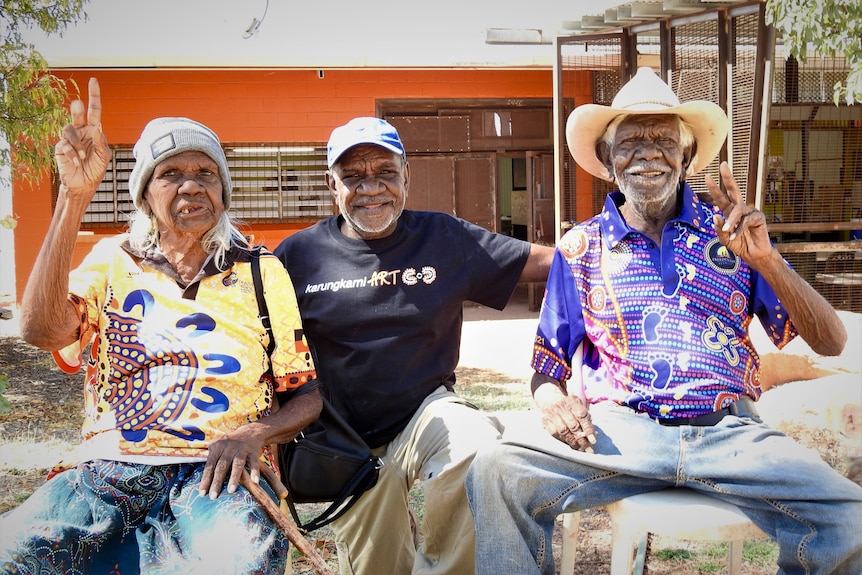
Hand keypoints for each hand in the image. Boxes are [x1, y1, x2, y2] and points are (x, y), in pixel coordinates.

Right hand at [54, 77, 110, 199]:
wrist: (83, 184)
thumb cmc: (96, 169)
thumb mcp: (104, 156)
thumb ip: (100, 142)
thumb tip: (96, 128)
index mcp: (94, 130)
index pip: (94, 110)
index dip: (94, 95)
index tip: (94, 80)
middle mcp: (81, 131)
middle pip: (77, 113)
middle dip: (76, 108)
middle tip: (77, 104)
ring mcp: (69, 138)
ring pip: (69, 129)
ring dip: (78, 144)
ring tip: (82, 157)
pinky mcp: (60, 147)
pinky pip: (65, 145)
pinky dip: (72, 154)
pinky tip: (77, 162)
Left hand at [199, 427, 265, 498]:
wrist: (249, 433)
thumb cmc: (230, 445)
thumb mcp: (218, 446)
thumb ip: (211, 459)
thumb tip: (202, 479)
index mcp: (218, 447)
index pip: (210, 465)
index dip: (206, 479)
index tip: (202, 493)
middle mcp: (229, 448)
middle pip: (222, 466)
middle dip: (217, 482)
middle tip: (213, 497)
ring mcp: (242, 449)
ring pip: (237, 464)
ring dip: (234, 478)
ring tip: (230, 491)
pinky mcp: (253, 452)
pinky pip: (254, 462)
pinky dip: (254, 471)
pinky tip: (255, 481)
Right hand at [541, 395, 595, 451]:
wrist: (550, 400)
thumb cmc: (570, 406)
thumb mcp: (579, 407)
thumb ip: (586, 419)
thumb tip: (593, 436)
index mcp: (573, 402)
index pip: (582, 416)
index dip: (588, 429)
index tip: (593, 441)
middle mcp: (562, 407)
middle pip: (573, 425)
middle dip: (582, 440)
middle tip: (588, 449)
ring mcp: (552, 414)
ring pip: (563, 431)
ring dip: (572, 442)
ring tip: (579, 448)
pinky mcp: (546, 421)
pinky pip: (554, 433)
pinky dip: (563, 440)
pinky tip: (568, 443)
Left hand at [705, 161, 772, 267]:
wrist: (752, 255)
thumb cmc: (738, 245)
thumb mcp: (724, 239)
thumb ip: (719, 229)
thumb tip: (715, 215)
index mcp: (729, 211)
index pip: (720, 197)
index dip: (714, 187)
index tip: (707, 175)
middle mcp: (739, 208)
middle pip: (733, 189)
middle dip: (728, 177)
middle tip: (723, 166)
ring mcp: (750, 211)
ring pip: (738, 210)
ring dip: (731, 221)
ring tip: (727, 232)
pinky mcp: (758, 217)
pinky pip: (746, 221)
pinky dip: (739, 229)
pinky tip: (735, 237)